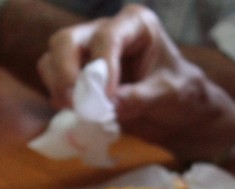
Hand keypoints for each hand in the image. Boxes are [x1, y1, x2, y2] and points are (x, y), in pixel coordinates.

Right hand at [36, 5, 234, 162]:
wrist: (179, 113)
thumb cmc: (183, 94)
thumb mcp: (170, 95)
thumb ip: (141, 98)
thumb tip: (108, 107)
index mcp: (135, 25)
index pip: (107, 37)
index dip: (101, 67)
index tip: (105, 100)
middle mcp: (106, 31)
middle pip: (65, 40)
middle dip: (64, 73)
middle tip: (72, 105)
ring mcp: (88, 53)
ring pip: (51, 60)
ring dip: (59, 89)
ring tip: (80, 114)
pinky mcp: (77, 76)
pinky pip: (53, 81)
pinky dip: (59, 99)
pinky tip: (78, 116)